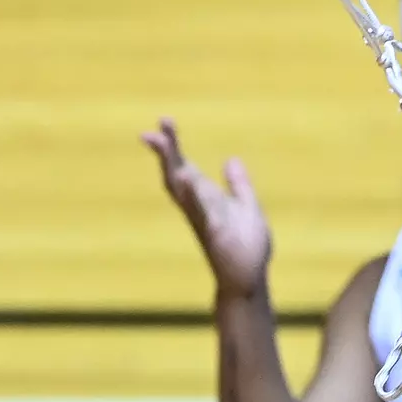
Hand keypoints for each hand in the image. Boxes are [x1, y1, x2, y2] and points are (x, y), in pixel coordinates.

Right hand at [142, 118, 272, 300]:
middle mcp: (198, 207)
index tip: (162, 121)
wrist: (249, 279)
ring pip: (182, 190)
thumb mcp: (247, 206)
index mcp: (205, 198)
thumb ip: (239, 185)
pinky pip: (202, 210)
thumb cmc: (246, 247)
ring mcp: (204, 219)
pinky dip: (195, 194)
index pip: (184, 166)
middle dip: (165, 151)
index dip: (172, 146)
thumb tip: (231, 160)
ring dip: (173, 166)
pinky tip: (188, 178)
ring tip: (163, 143)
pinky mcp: (215, 233)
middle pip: (175, 174)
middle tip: (152, 129)